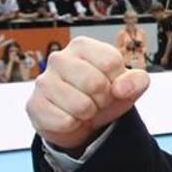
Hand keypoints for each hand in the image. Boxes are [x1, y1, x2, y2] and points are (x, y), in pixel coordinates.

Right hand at [25, 36, 149, 153]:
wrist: (82, 119)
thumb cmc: (105, 94)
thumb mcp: (129, 85)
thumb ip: (137, 80)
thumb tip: (120, 88)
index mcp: (82, 46)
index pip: (111, 62)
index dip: (118, 80)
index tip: (112, 84)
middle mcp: (58, 58)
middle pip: (95, 83)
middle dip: (104, 99)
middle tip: (97, 99)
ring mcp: (43, 81)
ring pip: (80, 106)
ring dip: (89, 113)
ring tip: (84, 108)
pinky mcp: (34, 105)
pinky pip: (65, 122)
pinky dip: (74, 125)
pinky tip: (69, 117)